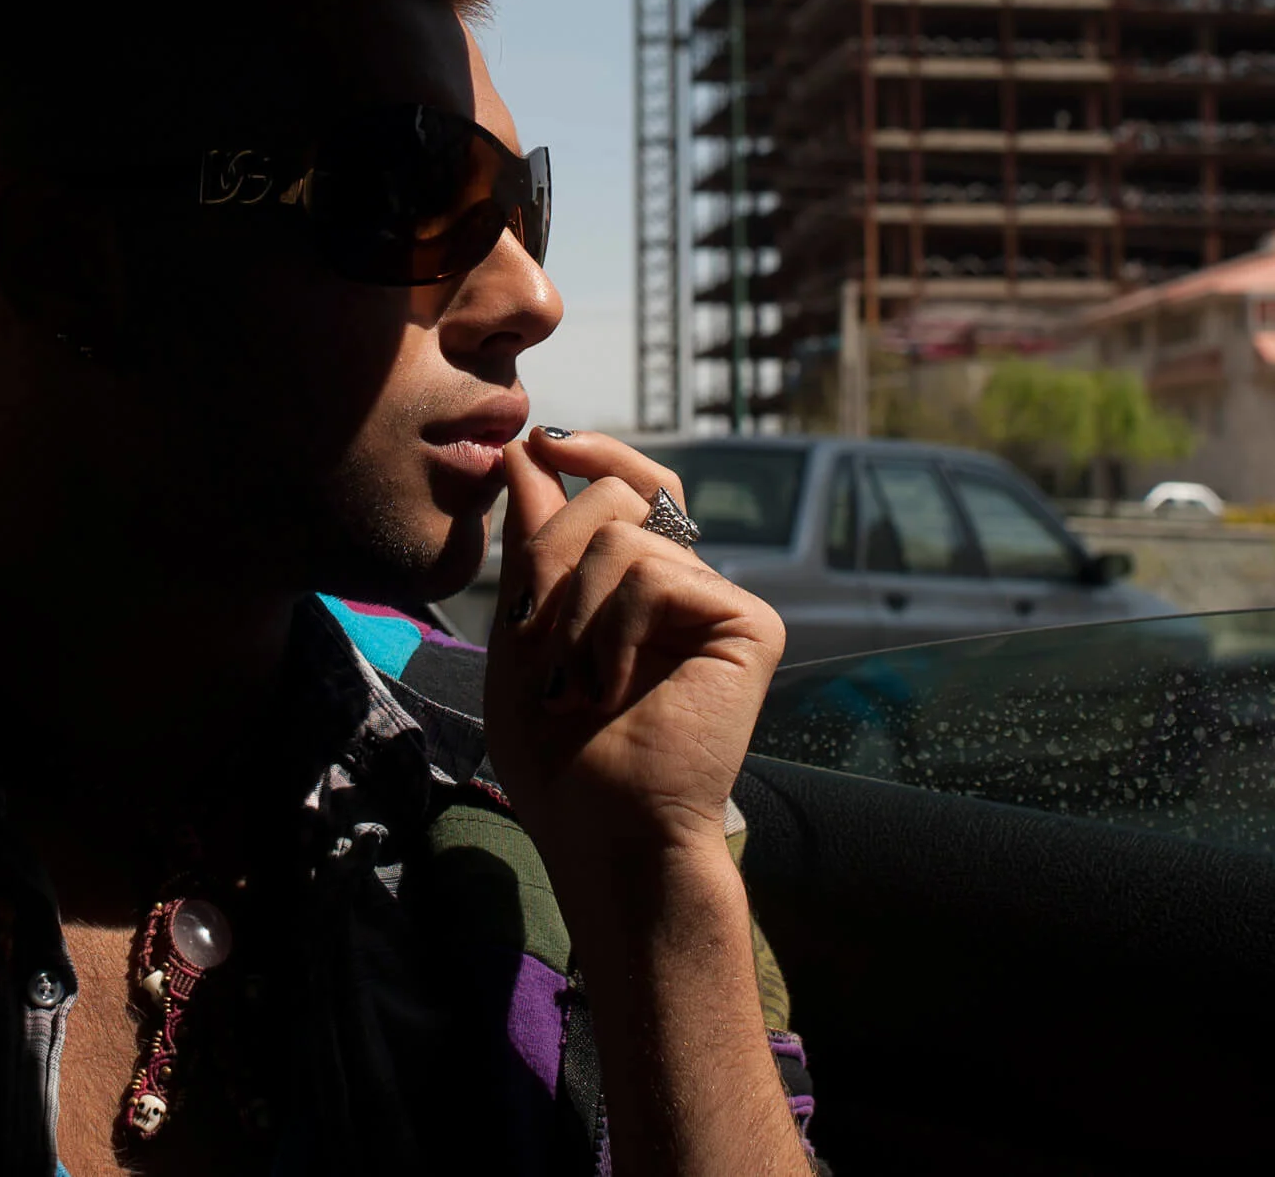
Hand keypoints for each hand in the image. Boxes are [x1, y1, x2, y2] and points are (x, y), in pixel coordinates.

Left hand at [481, 430, 787, 875]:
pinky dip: (614, 630)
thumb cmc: (559, 758)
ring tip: (581, 685)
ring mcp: (722, 605)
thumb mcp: (523, 632)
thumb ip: (532, 541)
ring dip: (575, 615)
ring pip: (624, 535)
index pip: (628, 488)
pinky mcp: (750, 625)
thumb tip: (525, 446)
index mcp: (642, 589)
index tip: (539, 442)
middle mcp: (689, 588)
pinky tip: (617, 687)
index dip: (591, 452)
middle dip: (552, 562)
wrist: (605, 832)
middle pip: (615, 498)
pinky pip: (656, 573)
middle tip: (544, 648)